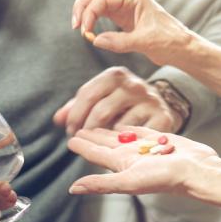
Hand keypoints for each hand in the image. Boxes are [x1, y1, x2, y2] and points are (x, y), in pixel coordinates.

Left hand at [53, 67, 183, 134]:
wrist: (161, 109)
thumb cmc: (124, 106)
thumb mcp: (102, 99)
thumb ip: (78, 108)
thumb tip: (58, 119)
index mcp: (115, 75)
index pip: (87, 94)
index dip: (75, 115)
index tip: (70, 131)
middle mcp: (134, 84)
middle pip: (101, 110)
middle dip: (87, 130)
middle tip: (80, 142)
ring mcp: (150, 100)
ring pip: (119, 126)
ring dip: (106, 140)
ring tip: (101, 145)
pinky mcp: (163, 117)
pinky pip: (137, 136)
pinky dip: (126, 144)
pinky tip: (123, 147)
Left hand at [67, 126, 217, 194]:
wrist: (198, 170)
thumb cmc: (166, 178)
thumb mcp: (130, 181)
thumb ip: (102, 183)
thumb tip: (73, 188)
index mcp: (123, 165)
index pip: (97, 154)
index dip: (83, 147)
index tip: (69, 139)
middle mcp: (133, 156)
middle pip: (107, 144)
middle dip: (92, 136)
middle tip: (77, 126)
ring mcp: (147, 147)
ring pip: (123, 136)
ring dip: (109, 129)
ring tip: (98, 120)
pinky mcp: (162, 138)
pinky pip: (142, 130)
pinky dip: (132, 126)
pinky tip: (126, 123)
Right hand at [71, 0, 193, 65]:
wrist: (181, 48)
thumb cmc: (169, 41)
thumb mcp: (145, 42)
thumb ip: (119, 41)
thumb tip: (95, 40)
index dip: (89, 13)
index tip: (85, 32)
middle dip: (82, 7)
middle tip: (76, 27)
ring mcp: (123, 6)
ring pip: (95, 1)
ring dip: (84, 12)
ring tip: (80, 30)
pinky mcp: (121, 16)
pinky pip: (100, 13)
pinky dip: (91, 20)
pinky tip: (89, 32)